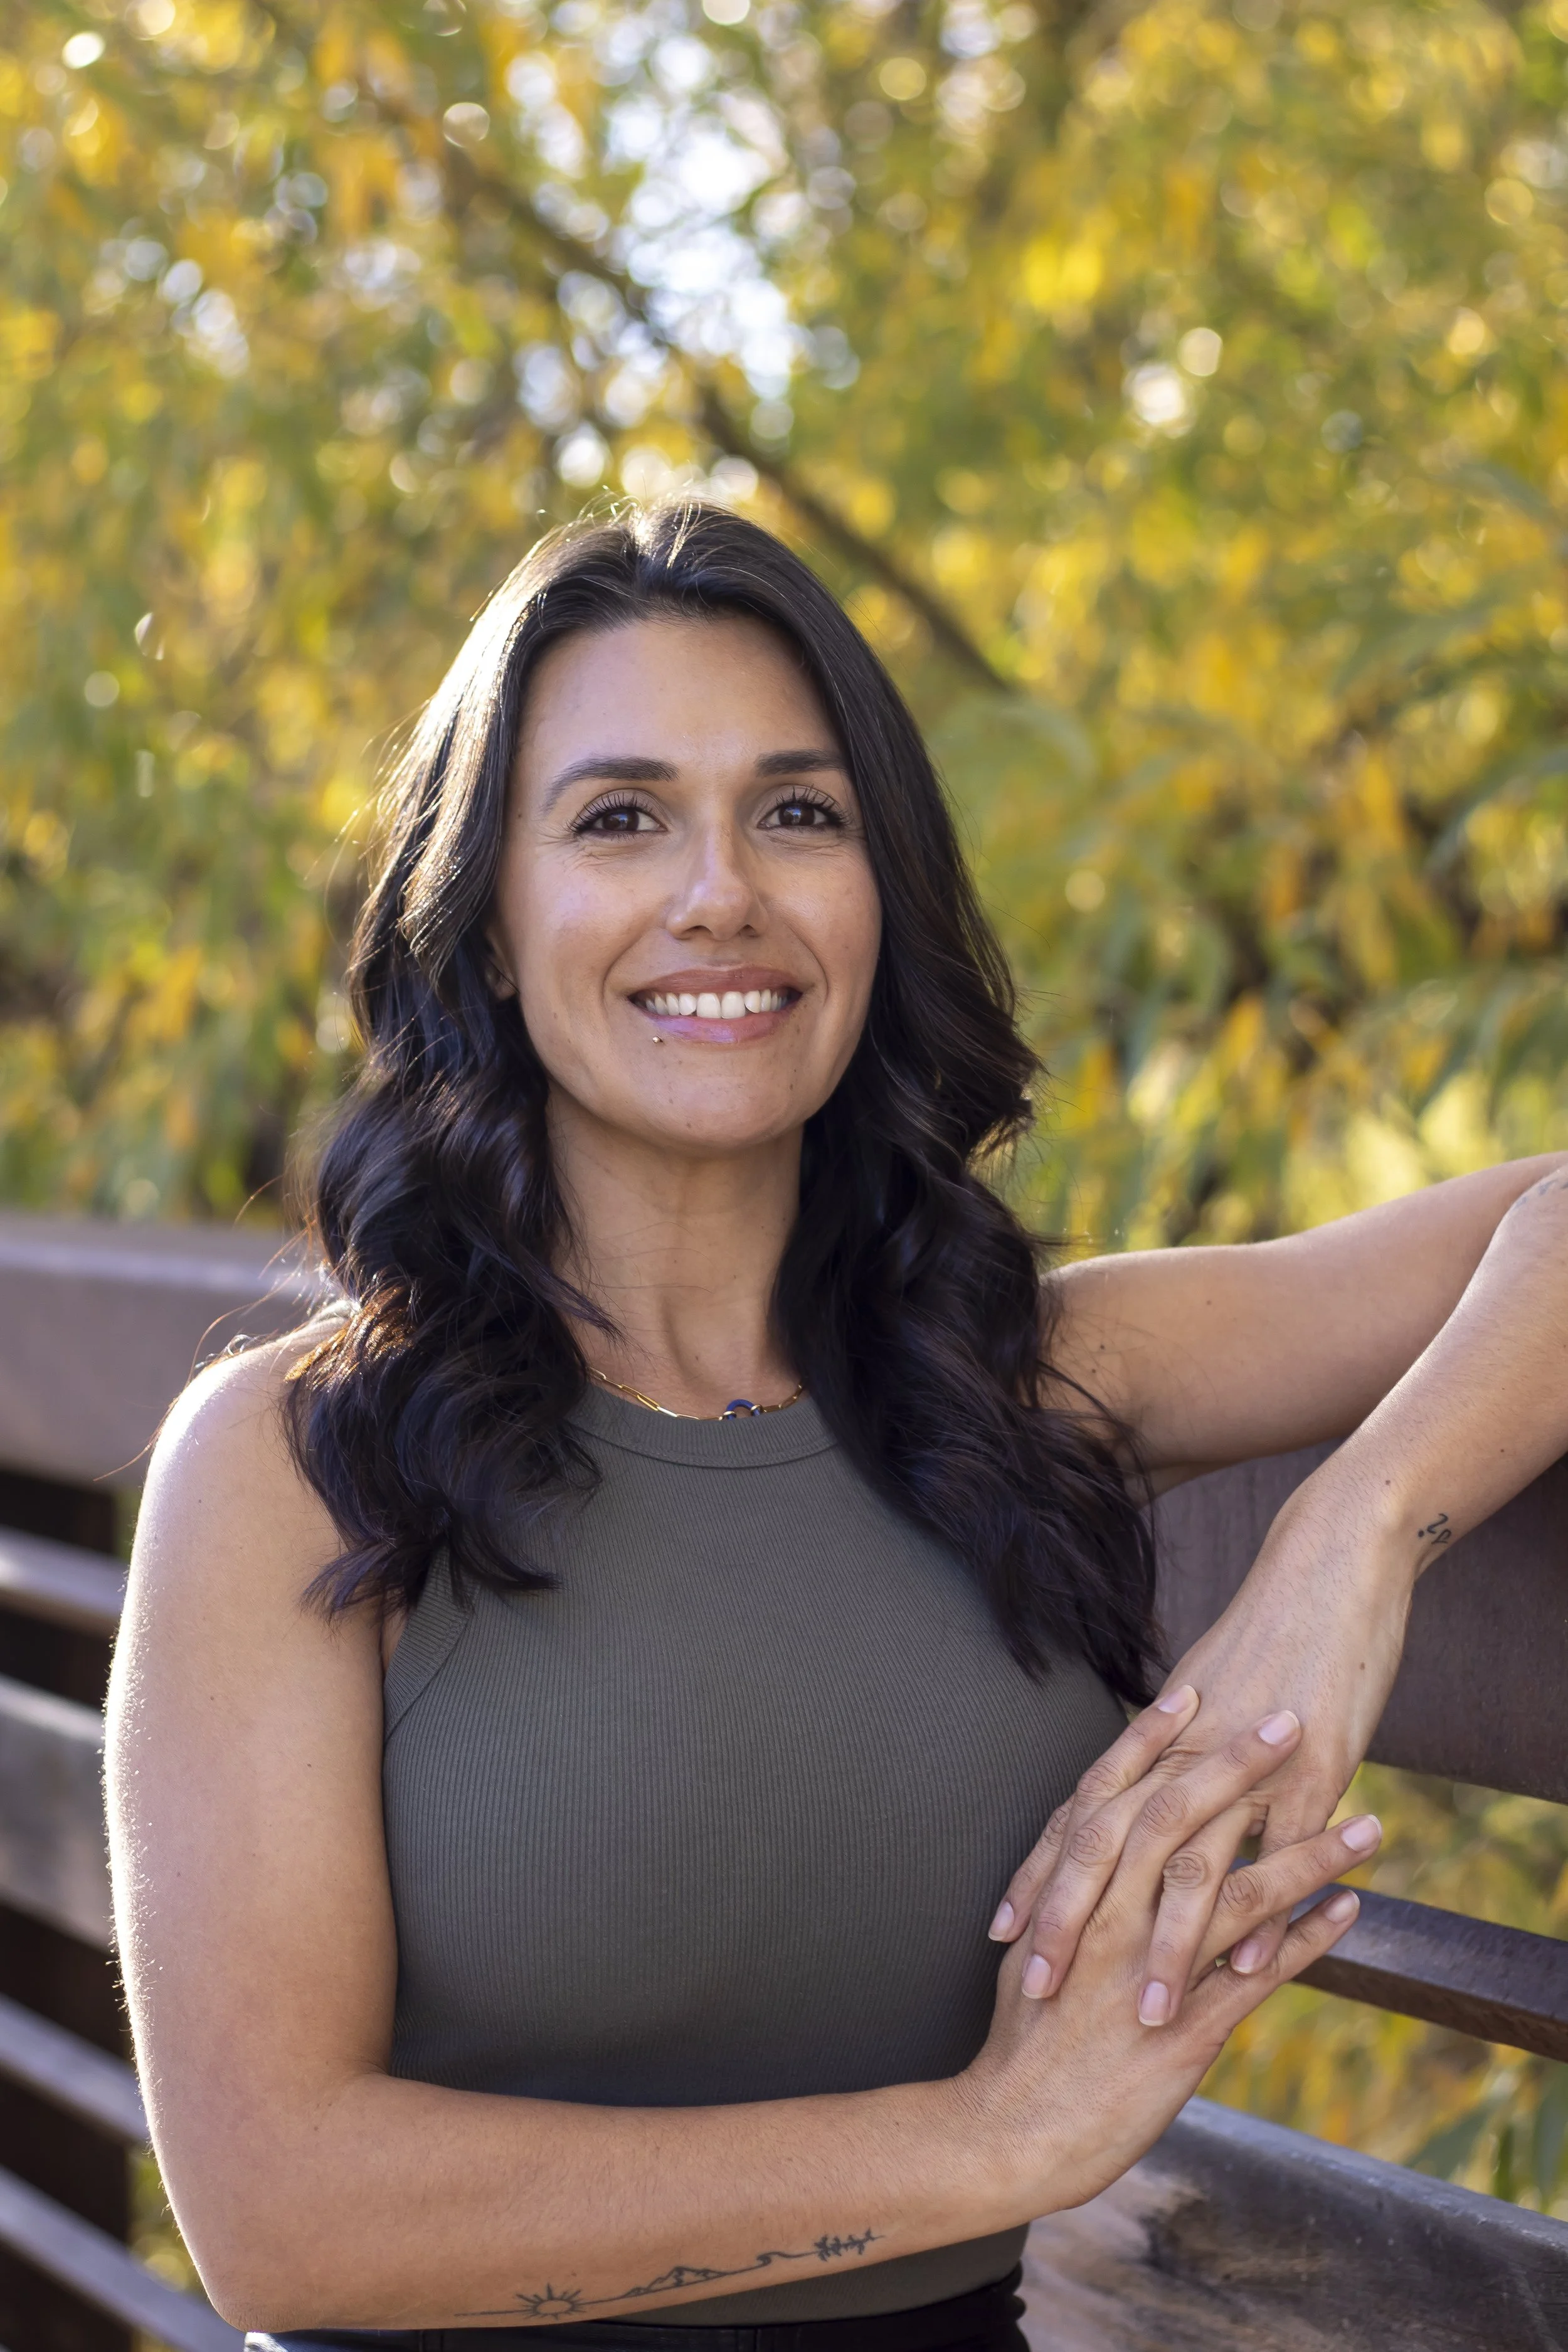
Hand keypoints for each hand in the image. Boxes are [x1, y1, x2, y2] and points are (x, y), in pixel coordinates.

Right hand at [956, 1713, 1372, 2217]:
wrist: (1011, 2129)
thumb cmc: (1022, 2040)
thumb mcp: (1034, 1950)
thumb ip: (1067, 1897)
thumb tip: (1090, 1851)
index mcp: (1070, 1893)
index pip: (1113, 1793)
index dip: (1152, 1739)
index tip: (1192, 1690)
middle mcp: (1109, 1919)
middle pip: (1181, 1821)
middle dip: (1238, 1765)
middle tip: (1289, 1718)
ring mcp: (1150, 1972)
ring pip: (1238, 1892)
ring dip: (1307, 1854)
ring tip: (1366, 1824)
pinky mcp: (1185, 2031)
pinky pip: (1259, 1974)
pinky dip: (1308, 1940)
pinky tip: (1348, 1912)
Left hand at [989, 1469, 1409, 2024]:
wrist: (1335, 1559)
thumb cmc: (1273, 1626)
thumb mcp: (1210, 1690)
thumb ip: (1173, 1748)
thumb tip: (1142, 1788)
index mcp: (1161, 1734)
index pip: (1083, 1815)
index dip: (1041, 1873)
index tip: (1004, 1931)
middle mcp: (1191, 1750)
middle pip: (1115, 1845)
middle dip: (1074, 1921)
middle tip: (1041, 1988)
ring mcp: (1253, 1762)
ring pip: (1194, 1863)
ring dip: (1168, 1944)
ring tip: (1144, 2012)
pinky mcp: (1319, 1769)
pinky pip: (1282, 1851)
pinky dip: (1267, 1913)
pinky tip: (1251, 1969)